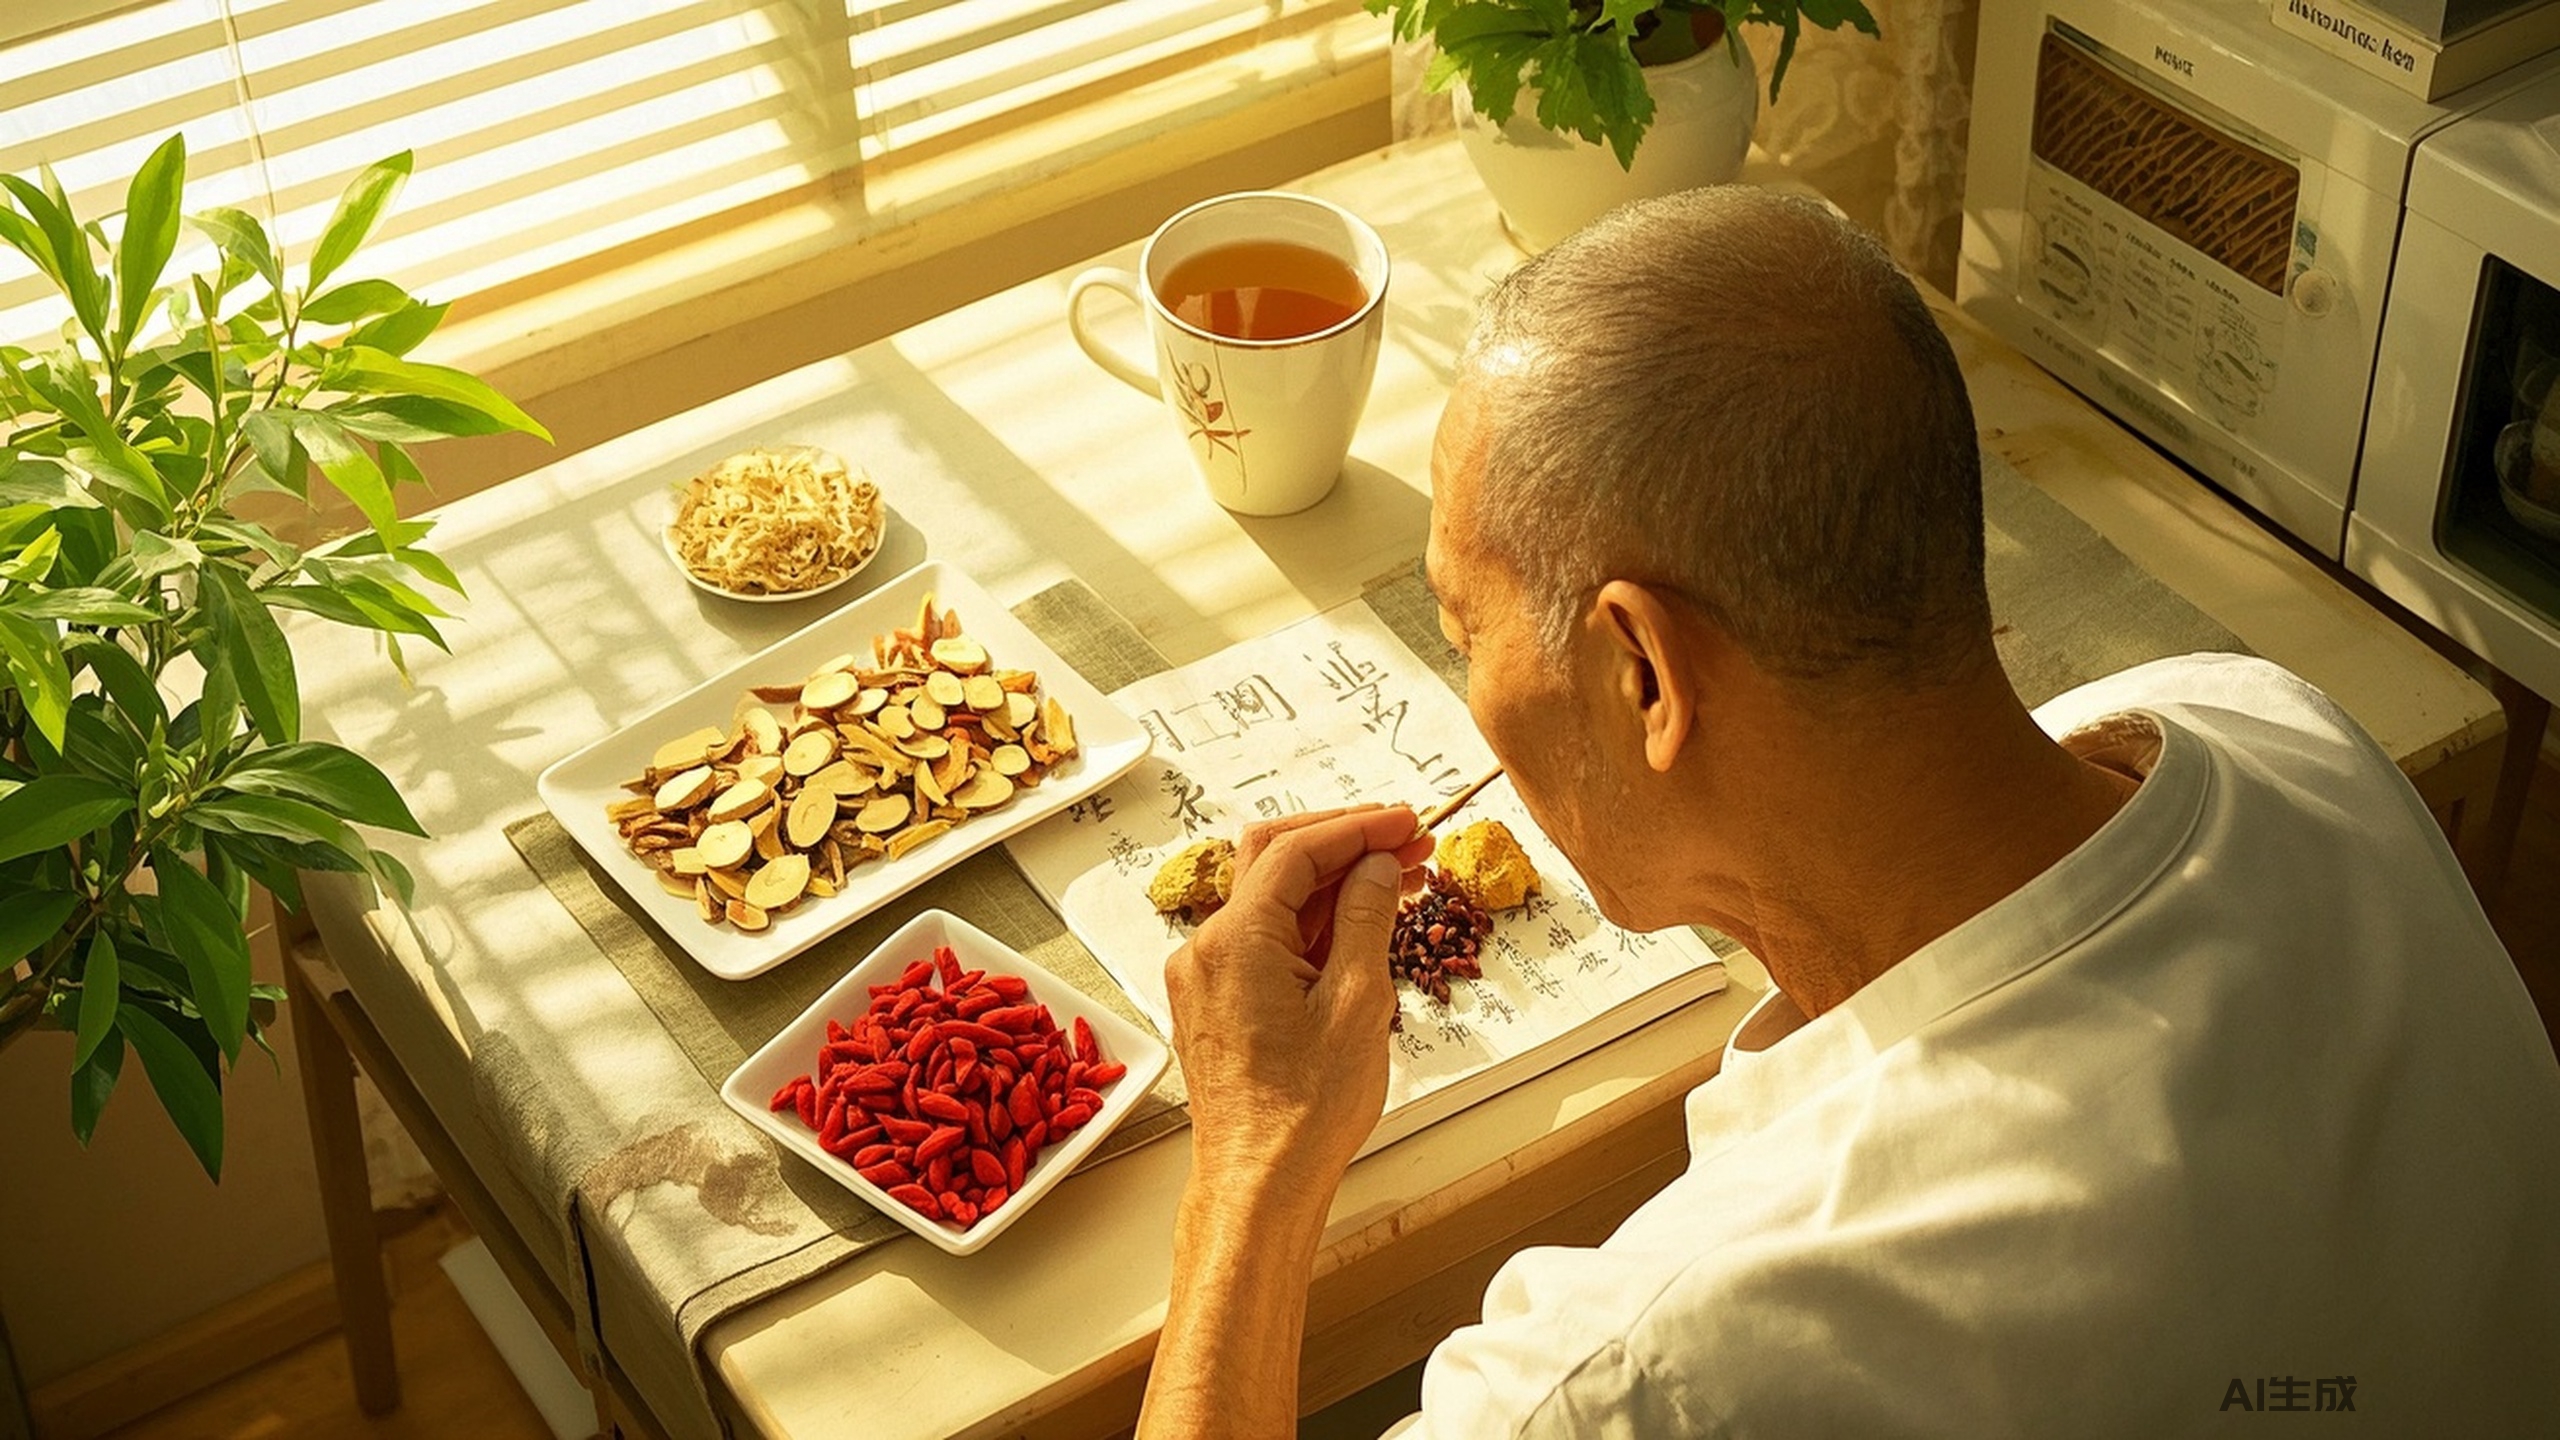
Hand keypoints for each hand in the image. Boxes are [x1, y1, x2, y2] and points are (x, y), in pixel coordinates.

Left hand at [1164, 806, 1434, 1199]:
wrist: (1259, 1183)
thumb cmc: (1303, 1114)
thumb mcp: (1358, 1003)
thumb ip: (1368, 918)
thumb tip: (1377, 866)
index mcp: (1235, 940)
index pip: (1298, 850)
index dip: (1360, 828)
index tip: (1410, 822)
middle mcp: (1206, 949)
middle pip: (1276, 861)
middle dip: (1346, 844)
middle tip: (1411, 843)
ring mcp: (1205, 976)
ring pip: (1271, 901)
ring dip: (1333, 885)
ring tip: (1400, 881)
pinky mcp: (1215, 1001)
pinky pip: (1262, 940)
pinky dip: (1310, 924)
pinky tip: (1358, 927)